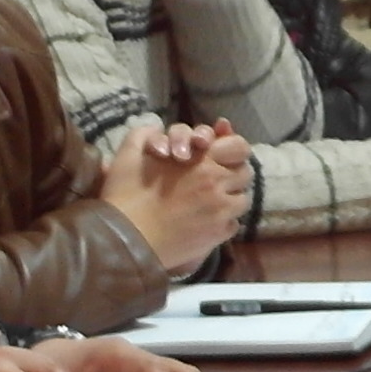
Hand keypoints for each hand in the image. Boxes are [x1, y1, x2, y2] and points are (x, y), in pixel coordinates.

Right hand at [97, 124, 250, 274]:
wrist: (126, 239)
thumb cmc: (125, 195)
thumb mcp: (130, 153)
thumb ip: (148, 135)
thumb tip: (161, 132)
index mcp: (201, 159)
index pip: (238, 146)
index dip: (232, 148)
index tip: (219, 155)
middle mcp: (217, 183)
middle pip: (245, 173)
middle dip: (233, 173)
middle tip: (216, 179)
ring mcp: (221, 211)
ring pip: (242, 200)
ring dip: (230, 198)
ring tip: (210, 202)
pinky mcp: (218, 235)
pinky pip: (234, 224)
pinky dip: (224, 222)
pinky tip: (205, 222)